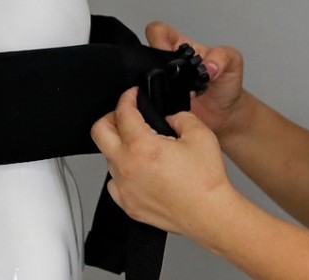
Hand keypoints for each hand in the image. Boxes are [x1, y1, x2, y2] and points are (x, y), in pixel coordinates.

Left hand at [90, 87, 238, 237]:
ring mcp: (124, 188)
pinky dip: (123, 172)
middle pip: (99, 132)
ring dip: (119, 146)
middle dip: (111, 117)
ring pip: (108, 158)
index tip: (132, 95)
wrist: (210, 213)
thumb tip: (169, 119)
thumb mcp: (199, 133)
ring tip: (139, 146)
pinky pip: (114, 182)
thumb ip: (179, 117)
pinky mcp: (127, 205)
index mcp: (142, 146)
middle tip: (125, 116)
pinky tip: (140, 170)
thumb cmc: (205, 181)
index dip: (127, 97)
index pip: (123, 112)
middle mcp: (127, 167)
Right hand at [145, 21, 246, 140]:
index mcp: (180, 46)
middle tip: (174, 76)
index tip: (169, 49)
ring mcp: (161, 85)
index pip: (158, 31)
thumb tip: (209, 66)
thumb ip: (223, 57)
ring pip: (142, 79)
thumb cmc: (226, 83)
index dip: (158, 36)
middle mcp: (166, 64)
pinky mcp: (160, 106)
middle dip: (154, 64)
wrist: (225, 115)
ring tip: (179, 96)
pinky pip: (148, 103)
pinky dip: (156, 106)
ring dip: (155, 87)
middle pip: (144, 54)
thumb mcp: (233, 62)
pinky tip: (173, 108)